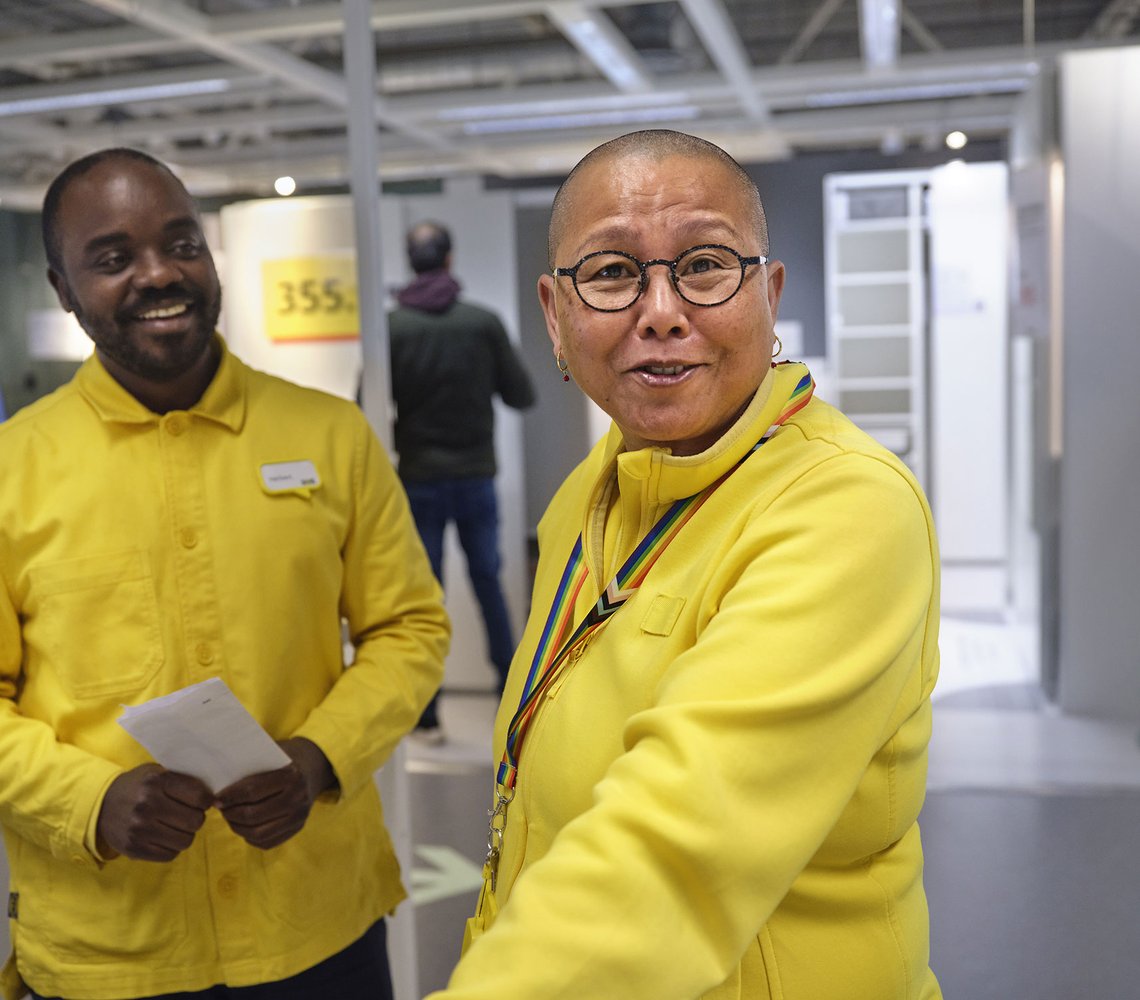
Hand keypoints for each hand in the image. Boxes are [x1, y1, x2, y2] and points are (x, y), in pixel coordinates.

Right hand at [96, 764, 212, 861]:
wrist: (101, 804)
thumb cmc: (138, 786)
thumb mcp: (158, 773)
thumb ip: (182, 780)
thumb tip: (215, 796)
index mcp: (157, 782)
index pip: (200, 797)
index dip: (206, 800)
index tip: (201, 801)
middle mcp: (147, 805)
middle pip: (195, 821)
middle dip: (196, 818)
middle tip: (187, 814)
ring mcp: (139, 829)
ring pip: (185, 840)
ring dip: (185, 834)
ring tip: (175, 826)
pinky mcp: (134, 849)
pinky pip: (170, 855)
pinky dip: (172, 847)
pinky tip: (163, 837)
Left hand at [214, 737, 335, 849]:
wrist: (313, 768)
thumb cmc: (284, 759)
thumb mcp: (272, 754)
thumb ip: (251, 766)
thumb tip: (217, 783)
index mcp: (291, 775)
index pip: (252, 791)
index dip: (230, 797)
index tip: (217, 798)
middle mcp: (298, 798)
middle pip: (253, 815)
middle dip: (231, 814)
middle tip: (221, 808)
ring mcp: (299, 816)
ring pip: (258, 833)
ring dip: (237, 827)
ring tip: (230, 817)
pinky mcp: (297, 829)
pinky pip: (266, 842)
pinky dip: (249, 836)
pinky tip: (244, 826)